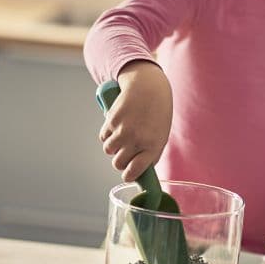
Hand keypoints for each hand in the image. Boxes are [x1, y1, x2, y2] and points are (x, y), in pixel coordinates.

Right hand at [99, 61, 171, 181]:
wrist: (149, 87)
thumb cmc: (157, 112)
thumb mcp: (161, 135)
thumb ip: (151, 154)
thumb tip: (139, 171)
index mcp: (152, 146)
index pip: (134, 171)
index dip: (129, 175)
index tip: (127, 175)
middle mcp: (137, 139)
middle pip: (118, 163)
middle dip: (119, 161)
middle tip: (124, 154)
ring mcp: (123, 130)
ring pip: (108, 150)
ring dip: (112, 147)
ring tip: (121, 137)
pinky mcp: (112, 120)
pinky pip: (103, 136)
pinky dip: (107, 134)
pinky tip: (116, 126)